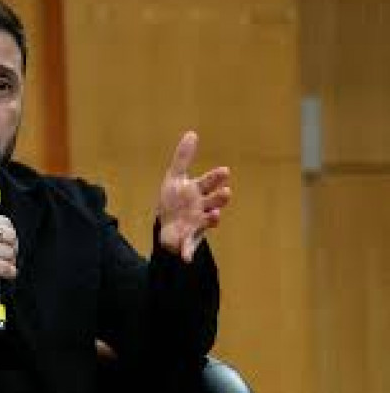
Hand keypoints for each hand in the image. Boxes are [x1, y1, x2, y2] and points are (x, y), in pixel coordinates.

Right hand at [0, 212, 17, 300]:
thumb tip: (9, 233)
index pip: (5, 221)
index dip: (10, 234)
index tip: (7, 242)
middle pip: (11, 236)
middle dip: (11, 248)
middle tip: (5, 256)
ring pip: (10, 253)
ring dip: (9, 263)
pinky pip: (7, 268)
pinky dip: (8, 274)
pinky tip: (1, 274)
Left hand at [157, 131, 230, 261]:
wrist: (166, 225)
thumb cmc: (175, 199)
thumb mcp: (174, 177)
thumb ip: (183, 157)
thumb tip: (192, 133)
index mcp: (199, 191)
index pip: (209, 182)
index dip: (216, 178)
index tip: (224, 171)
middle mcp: (202, 208)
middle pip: (213, 202)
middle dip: (219, 198)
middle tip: (226, 193)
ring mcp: (196, 225)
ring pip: (207, 222)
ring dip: (212, 219)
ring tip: (215, 216)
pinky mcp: (187, 241)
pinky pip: (188, 249)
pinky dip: (188, 253)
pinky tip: (185, 259)